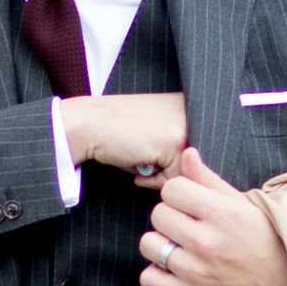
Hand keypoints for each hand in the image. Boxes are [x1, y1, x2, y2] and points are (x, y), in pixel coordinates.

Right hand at [61, 93, 187, 185]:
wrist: (90, 123)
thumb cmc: (117, 130)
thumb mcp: (154, 129)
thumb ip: (175, 141)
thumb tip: (190, 173)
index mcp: (187, 105)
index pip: (196, 149)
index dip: (173, 160)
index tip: (150, 154)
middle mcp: (192, 112)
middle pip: (194, 161)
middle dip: (169, 168)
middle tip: (144, 160)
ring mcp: (184, 127)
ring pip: (185, 172)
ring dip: (161, 175)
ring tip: (140, 161)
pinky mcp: (173, 143)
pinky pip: (174, 178)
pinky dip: (153, 180)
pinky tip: (136, 166)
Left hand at [140, 148, 286, 285]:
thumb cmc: (267, 240)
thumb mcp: (244, 205)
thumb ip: (210, 180)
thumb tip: (187, 153)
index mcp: (221, 213)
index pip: (172, 188)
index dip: (179, 193)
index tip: (189, 203)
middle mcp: (206, 241)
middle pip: (158, 214)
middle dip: (170, 216)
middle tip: (186, 225)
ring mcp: (196, 270)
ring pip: (148, 244)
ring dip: (159, 244)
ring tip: (178, 246)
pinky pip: (148, 279)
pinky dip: (156, 274)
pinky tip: (171, 269)